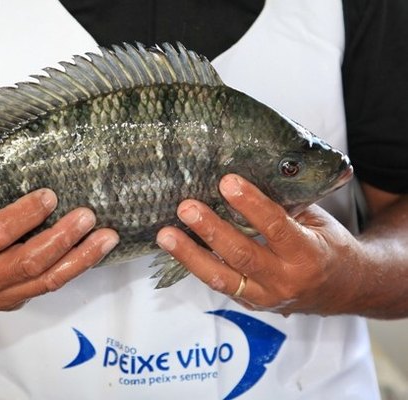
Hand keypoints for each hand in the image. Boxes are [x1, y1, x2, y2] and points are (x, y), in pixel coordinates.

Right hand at [0, 189, 118, 310]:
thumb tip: (33, 176)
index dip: (26, 215)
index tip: (50, 195)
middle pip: (29, 263)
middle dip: (63, 239)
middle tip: (88, 216)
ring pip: (47, 282)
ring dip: (81, 258)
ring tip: (107, 238)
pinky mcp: (12, 303)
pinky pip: (48, 286)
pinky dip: (73, 267)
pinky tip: (92, 250)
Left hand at [156, 174, 365, 315]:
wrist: (344, 289)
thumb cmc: (328, 246)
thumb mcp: (316, 220)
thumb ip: (284, 205)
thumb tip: (245, 177)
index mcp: (307, 254)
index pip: (275, 226)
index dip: (250, 204)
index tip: (227, 182)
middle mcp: (285, 280)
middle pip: (241, 255)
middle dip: (210, 230)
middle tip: (186, 208)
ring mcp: (265, 297)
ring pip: (221, 279)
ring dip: (189, 255)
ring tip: (165, 235)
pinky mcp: (250, 303)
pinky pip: (220, 285)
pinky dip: (196, 266)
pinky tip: (176, 248)